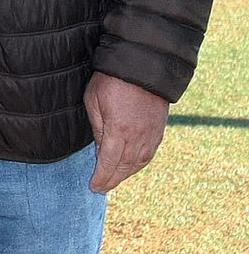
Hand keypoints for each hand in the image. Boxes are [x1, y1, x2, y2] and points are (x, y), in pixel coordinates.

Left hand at [84, 71, 169, 192]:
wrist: (142, 65)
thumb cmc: (111, 81)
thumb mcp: (93, 101)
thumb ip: (97, 128)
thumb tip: (99, 150)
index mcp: (118, 131)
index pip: (108, 162)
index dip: (101, 177)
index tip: (94, 187)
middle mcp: (137, 137)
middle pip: (124, 167)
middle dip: (112, 179)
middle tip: (101, 187)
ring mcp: (151, 134)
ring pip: (139, 163)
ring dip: (126, 174)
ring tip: (113, 179)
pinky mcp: (159, 130)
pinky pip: (149, 154)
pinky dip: (139, 164)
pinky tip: (131, 166)